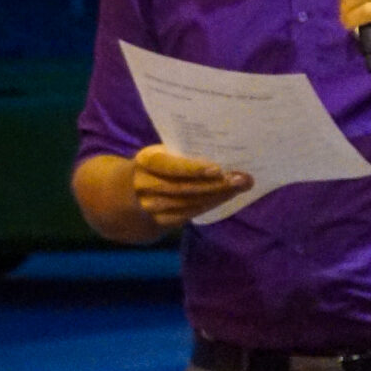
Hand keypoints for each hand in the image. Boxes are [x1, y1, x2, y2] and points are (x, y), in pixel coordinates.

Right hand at [129, 143, 250, 226]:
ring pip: (189, 203)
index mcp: (146, 161)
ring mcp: (151, 205)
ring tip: (241, 186)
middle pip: (183, 188)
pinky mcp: (160, 220)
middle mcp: (145, 184)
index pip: (168, 165)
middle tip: (242, 178)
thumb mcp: (163, 154)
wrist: (128, 191)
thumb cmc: (158, 165)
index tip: (217, 168)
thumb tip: (225, 150)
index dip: (191, 168)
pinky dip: (210, 204)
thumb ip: (184, 153)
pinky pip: (189, 214)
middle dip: (216, 184)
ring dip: (218, 196)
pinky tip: (227, 197)